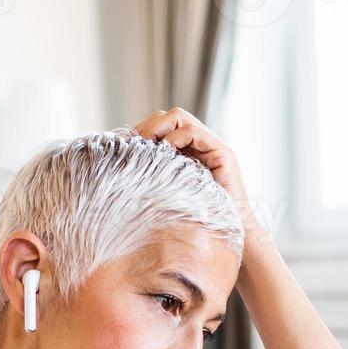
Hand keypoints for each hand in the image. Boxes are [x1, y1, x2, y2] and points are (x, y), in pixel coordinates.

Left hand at [131, 106, 267, 242]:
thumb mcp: (165, 192)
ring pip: (180, 117)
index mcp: (184, 151)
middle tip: (134, 145)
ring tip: (147, 147)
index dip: (142, 130)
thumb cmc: (194, 219)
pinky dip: (175, 138)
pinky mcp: (222, 152)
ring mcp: (210, 145)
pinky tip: (165, 154)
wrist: (223, 233)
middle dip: (147, 126)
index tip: (126, 146)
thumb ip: (152, 175)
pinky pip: (194, 132)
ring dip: (157, 128)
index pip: (160, 123)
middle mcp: (198, 144)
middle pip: (169, 115)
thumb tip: (123, 165)